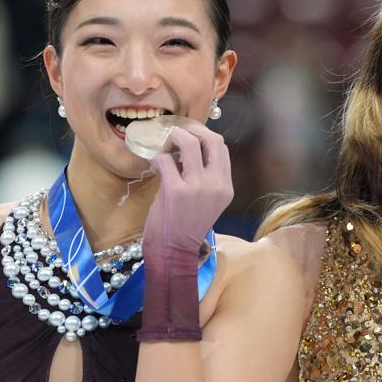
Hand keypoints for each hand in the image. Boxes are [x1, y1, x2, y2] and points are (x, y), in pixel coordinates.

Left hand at [144, 124, 233, 251]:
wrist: (174, 250)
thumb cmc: (187, 226)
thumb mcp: (207, 201)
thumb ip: (206, 178)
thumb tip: (188, 153)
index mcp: (226, 187)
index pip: (222, 149)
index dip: (204, 137)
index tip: (190, 138)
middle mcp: (216, 184)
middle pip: (212, 139)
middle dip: (192, 130)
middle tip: (177, 136)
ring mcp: (197, 186)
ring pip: (188, 142)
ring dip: (172, 139)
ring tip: (164, 149)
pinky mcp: (176, 190)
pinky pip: (165, 160)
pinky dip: (157, 160)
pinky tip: (155, 169)